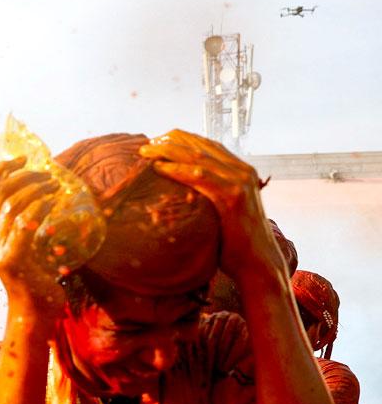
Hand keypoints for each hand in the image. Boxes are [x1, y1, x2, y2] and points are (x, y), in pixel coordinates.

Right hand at [0, 157, 64, 313]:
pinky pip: (24, 224)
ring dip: (36, 189)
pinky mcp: (12, 260)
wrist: (34, 308)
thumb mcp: (26, 240)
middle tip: (48, 175)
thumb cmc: (36, 272)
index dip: (3, 168)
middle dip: (25, 176)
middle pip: (0, 193)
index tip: (25, 158)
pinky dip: (39, 207)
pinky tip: (53, 203)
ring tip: (55, 186)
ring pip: (12, 205)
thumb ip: (23, 219)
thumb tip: (36, 187)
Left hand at [139, 130, 277, 283]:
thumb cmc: (235, 242)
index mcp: (240, 171)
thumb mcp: (222, 211)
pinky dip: (179, 170)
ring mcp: (240, 182)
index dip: (181, 140)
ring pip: (199, 157)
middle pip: (202, 147)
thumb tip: (184, 195)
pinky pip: (202, 177)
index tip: (157, 141)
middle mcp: (242, 171)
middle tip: (147, 144)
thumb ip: (210, 196)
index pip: (208, 146)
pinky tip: (160, 168)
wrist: (257, 262)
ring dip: (170, 151)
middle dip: (172, 141)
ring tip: (147, 151)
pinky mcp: (233, 197)